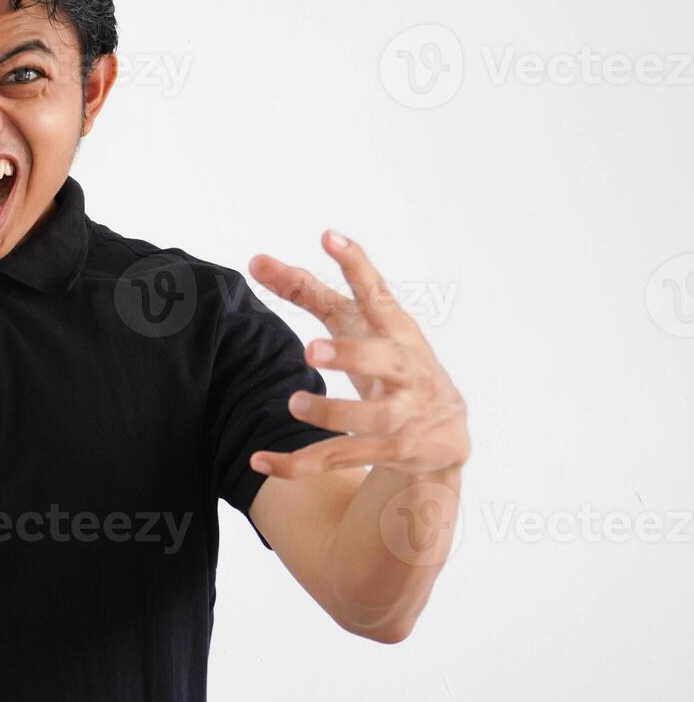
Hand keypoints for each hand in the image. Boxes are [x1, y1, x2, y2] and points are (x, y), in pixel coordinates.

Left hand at [244, 230, 469, 478]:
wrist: (447, 436)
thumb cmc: (391, 363)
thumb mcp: (357, 325)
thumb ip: (307, 291)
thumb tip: (255, 259)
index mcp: (395, 331)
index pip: (377, 293)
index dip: (356, 265)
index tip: (329, 237)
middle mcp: (407, 370)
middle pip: (386, 360)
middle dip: (353, 355)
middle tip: (312, 349)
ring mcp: (404, 414)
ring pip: (371, 417)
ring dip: (332, 412)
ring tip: (294, 403)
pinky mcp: (392, 451)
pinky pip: (343, 458)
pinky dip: (299, 463)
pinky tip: (261, 459)